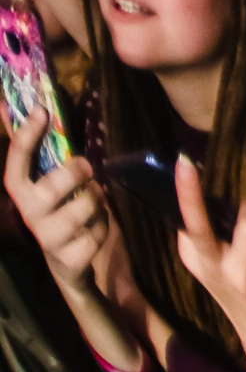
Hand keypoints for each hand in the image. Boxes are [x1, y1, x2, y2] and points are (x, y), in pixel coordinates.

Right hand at [4, 107, 106, 292]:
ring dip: (97, 199)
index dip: (24, 141)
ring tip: (93, 201)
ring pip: (84, 206)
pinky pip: (98, 231)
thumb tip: (40, 108)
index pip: (15, 170)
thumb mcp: (58, 185)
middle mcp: (31, 218)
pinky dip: (104, 225)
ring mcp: (50, 240)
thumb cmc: (65, 211)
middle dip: (79, 171)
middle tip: (88, 169)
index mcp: (24, 197)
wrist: (71, 263)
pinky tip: (96, 227)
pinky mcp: (71, 259)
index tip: (40, 112)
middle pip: (55, 185)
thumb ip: (51, 155)